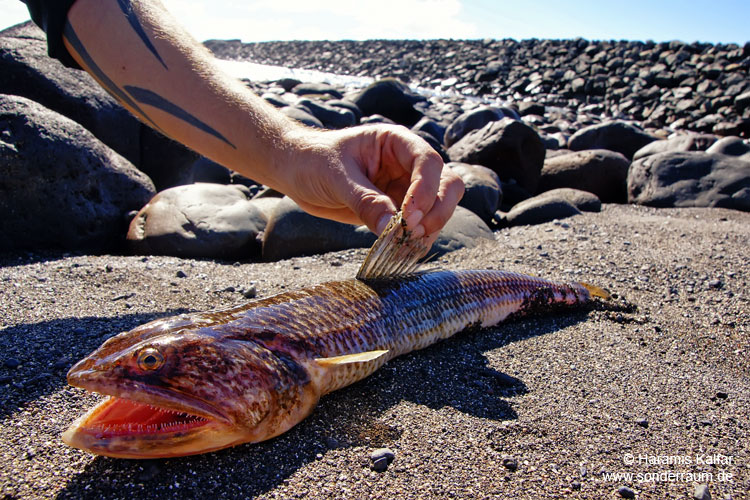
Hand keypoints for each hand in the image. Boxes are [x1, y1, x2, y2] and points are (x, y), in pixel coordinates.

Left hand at [280, 124, 464, 246]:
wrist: (296, 171)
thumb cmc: (313, 161)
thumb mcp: (336, 178)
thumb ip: (365, 201)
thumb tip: (392, 227)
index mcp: (396, 143)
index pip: (427, 162)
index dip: (425, 190)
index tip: (408, 216)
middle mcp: (407, 164)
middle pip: (446, 184)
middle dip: (438, 210)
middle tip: (413, 232)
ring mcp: (405, 187)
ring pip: (439, 207)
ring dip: (431, 227)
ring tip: (407, 245)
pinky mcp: (397, 210)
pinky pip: (419, 225)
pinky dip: (417, 239)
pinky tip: (404, 250)